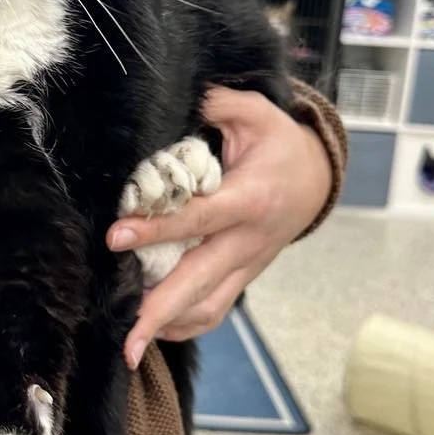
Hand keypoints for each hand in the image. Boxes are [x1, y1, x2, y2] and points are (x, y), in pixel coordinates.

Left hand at [107, 87, 332, 369]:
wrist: (316, 179)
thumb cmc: (279, 143)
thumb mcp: (255, 112)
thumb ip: (217, 103)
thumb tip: (176, 92)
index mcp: (251, 199)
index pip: (199, 218)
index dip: (158, 228)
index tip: (116, 235)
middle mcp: (250, 240)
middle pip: (202, 281)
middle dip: (160, 309)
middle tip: (124, 334)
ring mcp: (248, 264)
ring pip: (210, 306)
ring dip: (170, 325)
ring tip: (129, 342)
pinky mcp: (244, 276)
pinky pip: (216, 309)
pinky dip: (186, 324)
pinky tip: (153, 329)